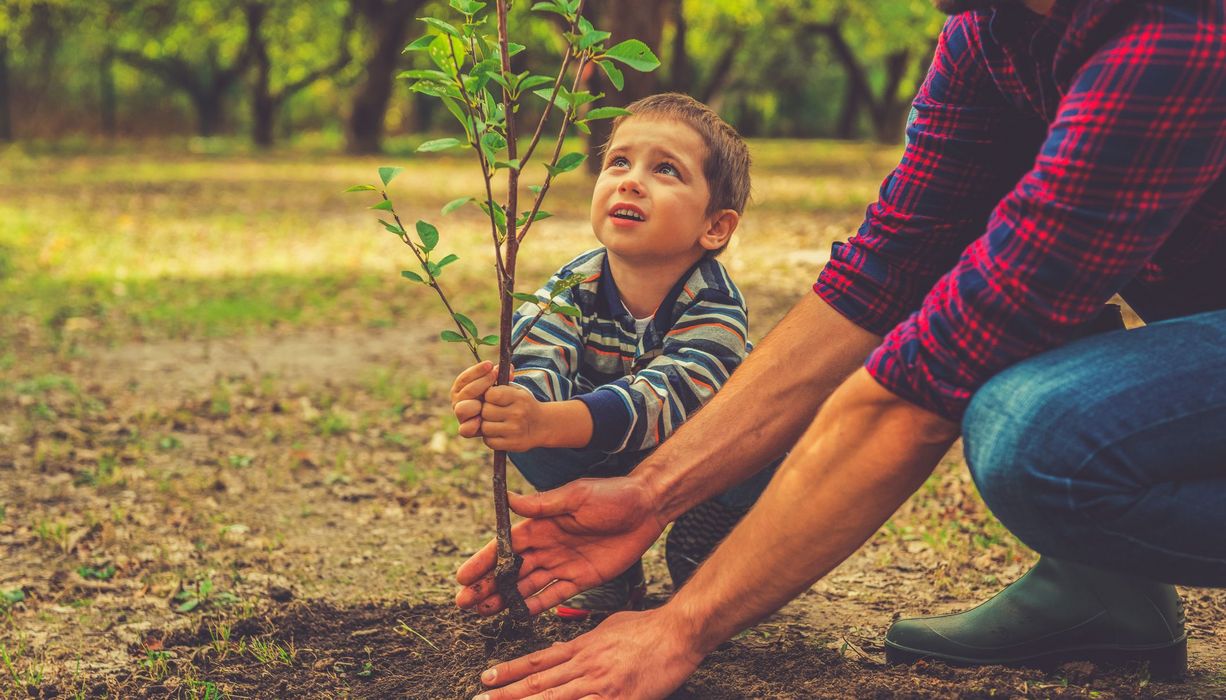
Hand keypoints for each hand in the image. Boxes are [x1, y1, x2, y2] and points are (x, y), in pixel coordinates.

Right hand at [450, 361, 497, 438]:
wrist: (498, 418)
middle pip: (465, 392)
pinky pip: (464, 430)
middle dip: (481, 383)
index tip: (489, 364)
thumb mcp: (497, 385)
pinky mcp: (467, 430)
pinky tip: (480, 420)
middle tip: (494, 376)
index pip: (464, 378)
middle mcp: (459, 402)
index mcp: (461, 389)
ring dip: (474, 404)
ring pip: (461, 409)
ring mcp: (462, 416)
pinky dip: (472, 425)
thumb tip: (510, 368)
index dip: (476, 371)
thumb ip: (501, 377)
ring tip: (487, 401)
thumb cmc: (495, 397)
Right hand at [456, 477, 664, 615]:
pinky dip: (535, 606)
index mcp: (542, 524)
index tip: (462, 577)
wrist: (647, 508)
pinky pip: (554, 595)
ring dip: (504, 598)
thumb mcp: (577, 495)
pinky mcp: (581, 579)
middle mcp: (548, 545)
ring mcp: (563, 564)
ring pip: (527, 585)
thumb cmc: (612, 495)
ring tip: (481, 612)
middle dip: (486, 586)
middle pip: (510, 570)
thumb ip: (543, 505)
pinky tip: (516, 615)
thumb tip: (508, 499)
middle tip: (464, 603)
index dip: (483, 562)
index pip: (505, 546)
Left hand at [472, 608, 701, 699]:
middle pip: (538, 684)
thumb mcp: (608, 627)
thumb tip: (562, 647)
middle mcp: (585, 666)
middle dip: (505, 695)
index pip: (538, 661)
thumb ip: (583, 640)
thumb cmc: (648, 628)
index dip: (510, 671)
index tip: (486, 678)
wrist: (678, 631)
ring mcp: (601, 685)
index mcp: (582, 647)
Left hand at [478, 384, 547, 451]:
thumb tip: (486, 377)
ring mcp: (515, 430)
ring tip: (495, 423)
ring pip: (485, 427)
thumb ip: (500, 384)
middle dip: (486, 411)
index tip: (492, 398)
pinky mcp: (512, 444)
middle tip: (493, 412)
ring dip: (486, 425)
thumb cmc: (523, 405)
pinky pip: (489, 441)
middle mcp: (518, 413)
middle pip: (486, 411)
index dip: (488, 396)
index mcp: (519, 397)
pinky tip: (497, 433)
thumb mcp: (517, 391)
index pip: (491, 394)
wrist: (542, 425)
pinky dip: (490, 438)